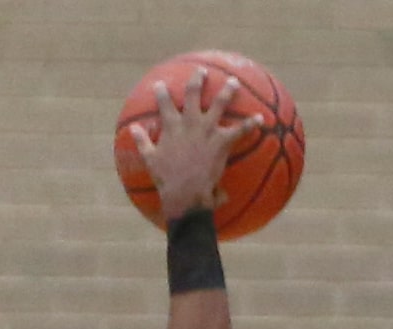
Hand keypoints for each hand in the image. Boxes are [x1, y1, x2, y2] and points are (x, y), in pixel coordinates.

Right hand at [131, 68, 260, 222]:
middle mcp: (190, 122)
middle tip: (202, 72)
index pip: (164, 104)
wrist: (185, 193)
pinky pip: (240, 130)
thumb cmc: (166, 179)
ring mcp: (207, 130)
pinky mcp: (221, 142)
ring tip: (234, 83)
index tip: (160, 84)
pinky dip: (251, 124)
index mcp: (171, 126)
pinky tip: (261, 118)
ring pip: (219, 104)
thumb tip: (132, 129)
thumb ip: (142, 141)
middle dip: (198, 80)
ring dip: (227, 91)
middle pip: (194, 94)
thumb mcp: (150, 160)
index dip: (162, 93)